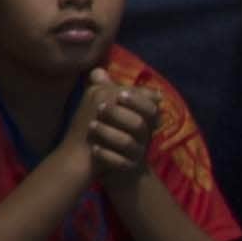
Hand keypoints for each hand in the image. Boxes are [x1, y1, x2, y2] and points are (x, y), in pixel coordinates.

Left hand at [74, 63, 154, 180]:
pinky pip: (120, 163)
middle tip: (100, 108)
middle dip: (119, 114)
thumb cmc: (117, 133)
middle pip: (139, 124)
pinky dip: (106, 155)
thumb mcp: (114, 112)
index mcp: (144, 120)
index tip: (119, 93)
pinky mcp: (128, 169)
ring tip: (91, 126)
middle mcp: (145, 136)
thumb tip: (96, 71)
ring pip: (127, 143)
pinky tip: (93, 148)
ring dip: (108, 133)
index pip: (150, 107)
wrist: (119, 168)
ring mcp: (137, 154)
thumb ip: (107, 92)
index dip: (137, 100)